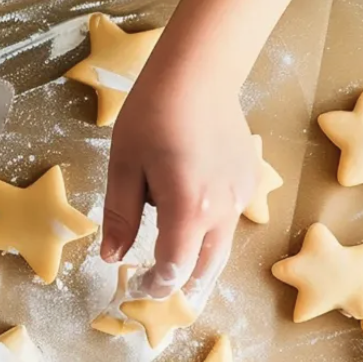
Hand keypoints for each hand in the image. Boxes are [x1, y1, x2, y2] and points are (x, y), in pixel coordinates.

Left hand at [102, 58, 259, 296]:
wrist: (198, 72)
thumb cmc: (153, 113)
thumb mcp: (123, 165)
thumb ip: (120, 217)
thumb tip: (112, 258)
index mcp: (188, 208)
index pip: (174, 269)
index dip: (154, 286)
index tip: (135, 289)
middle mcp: (223, 209)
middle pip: (204, 268)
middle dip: (180, 285)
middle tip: (155, 288)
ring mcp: (242, 195)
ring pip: (221, 245)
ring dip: (198, 260)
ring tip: (173, 263)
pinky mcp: (250, 179)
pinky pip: (231, 218)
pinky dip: (211, 230)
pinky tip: (193, 216)